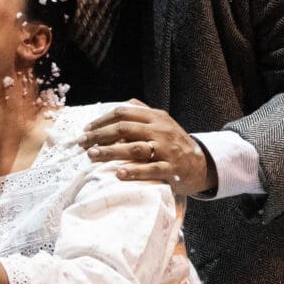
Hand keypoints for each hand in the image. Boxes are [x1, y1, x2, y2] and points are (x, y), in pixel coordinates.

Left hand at [80, 100, 213, 192]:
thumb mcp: (161, 123)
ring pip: (134, 148)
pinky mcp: (172, 169)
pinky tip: (118, 174)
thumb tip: (114, 109)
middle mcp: (160, 130)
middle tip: (82, 144)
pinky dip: (134, 171)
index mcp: (156, 117)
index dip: (102, 120)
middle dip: (100, 135)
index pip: (123, 113)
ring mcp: (167, 150)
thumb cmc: (173, 143)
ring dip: (110, 151)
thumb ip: (140, 113)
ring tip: (92, 155)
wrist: (201, 164)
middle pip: (125, 128)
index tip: (86, 130)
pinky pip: (151, 169)